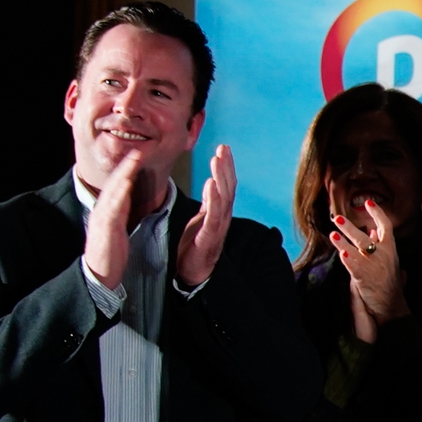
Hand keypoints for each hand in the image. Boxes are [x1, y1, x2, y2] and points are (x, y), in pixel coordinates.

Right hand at [83, 152, 142, 293]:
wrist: (100, 274)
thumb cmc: (111, 253)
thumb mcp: (118, 228)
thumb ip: (121, 212)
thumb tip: (127, 198)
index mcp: (109, 211)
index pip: (118, 186)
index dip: (127, 170)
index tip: (138, 156)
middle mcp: (103, 211)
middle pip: (115, 183)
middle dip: (126, 166)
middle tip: (137, 150)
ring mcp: (102, 218)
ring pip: (113, 191)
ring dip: (123, 174)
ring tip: (133, 160)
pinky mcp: (104, 228)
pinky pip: (112, 208)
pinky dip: (119, 194)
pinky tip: (125, 184)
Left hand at [177, 145, 235, 288]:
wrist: (193, 273)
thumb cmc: (195, 246)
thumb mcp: (200, 219)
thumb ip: (208, 202)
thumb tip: (211, 182)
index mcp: (218, 212)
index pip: (225, 185)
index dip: (226, 167)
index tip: (223, 148)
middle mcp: (222, 217)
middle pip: (228, 188)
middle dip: (226, 167)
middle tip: (223, 147)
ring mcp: (218, 227)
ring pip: (223, 198)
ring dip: (221, 177)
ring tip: (217, 160)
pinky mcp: (209, 237)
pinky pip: (213, 215)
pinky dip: (214, 199)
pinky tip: (212, 184)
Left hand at [329, 199, 409, 341]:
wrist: (390, 305)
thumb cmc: (390, 283)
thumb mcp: (390, 261)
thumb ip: (382, 245)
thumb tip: (373, 231)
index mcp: (390, 250)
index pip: (386, 226)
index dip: (377, 213)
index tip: (369, 203)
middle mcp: (382, 255)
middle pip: (365, 237)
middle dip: (350, 227)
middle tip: (338, 218)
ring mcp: (373, 265)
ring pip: (356, 249)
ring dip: (343, 241)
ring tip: (332, 234)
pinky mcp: (363, 276)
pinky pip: (353, 265)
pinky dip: (347, 258)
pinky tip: (340, 252)